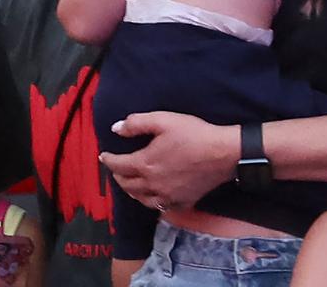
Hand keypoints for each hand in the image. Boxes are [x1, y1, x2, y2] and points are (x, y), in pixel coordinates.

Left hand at [100, 112, 237, 208]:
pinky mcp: (181, 202)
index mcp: (145, 164)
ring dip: (131, 191)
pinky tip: (153, 196)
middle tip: (116, 169)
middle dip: (118, 176)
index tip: (103, 156)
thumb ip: (137, 123)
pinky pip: (160, 206)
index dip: (108, 160)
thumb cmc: (194, 134)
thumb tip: (116, 129)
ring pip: (141, 199)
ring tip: (129, 184)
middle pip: (127, 184)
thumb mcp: (164, 120)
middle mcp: (152, 184)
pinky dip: (151, 201)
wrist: (223, 154)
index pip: (118, 165)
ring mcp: (167, 196)